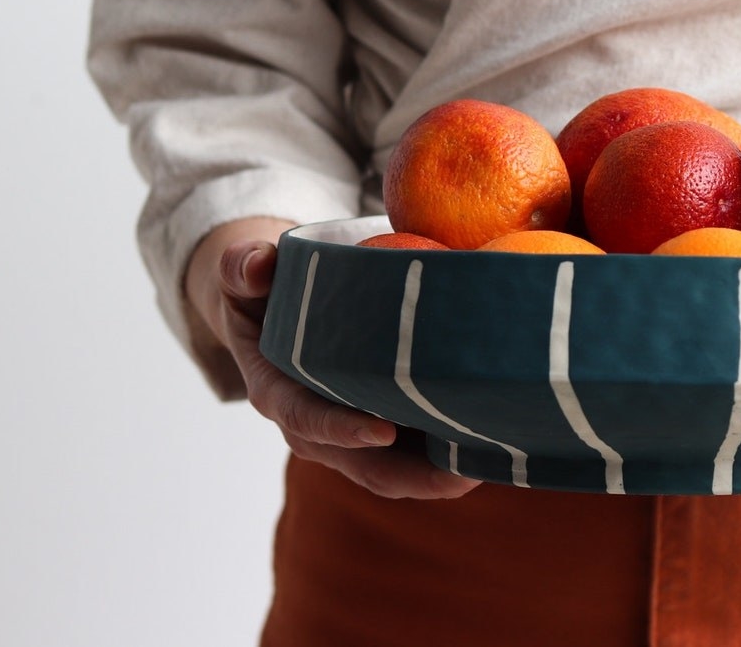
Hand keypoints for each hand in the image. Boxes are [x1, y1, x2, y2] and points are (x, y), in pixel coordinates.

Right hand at [186, 219, 479, 499]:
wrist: (278, 309)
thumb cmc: (264, 290)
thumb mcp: (246, 274)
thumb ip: (244, 266)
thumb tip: (258, 263)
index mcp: (278, 392)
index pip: (307, 419)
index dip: (342, 429)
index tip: (383, 431)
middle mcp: (315, 426)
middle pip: (366, 466)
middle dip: (414, 476)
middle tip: (464, 473)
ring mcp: (352, 434)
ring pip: (398, 470)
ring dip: (443, 475)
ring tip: (493, 462)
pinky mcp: (383, 430)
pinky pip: (416, 454)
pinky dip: (452, 455)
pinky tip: (496, 442)